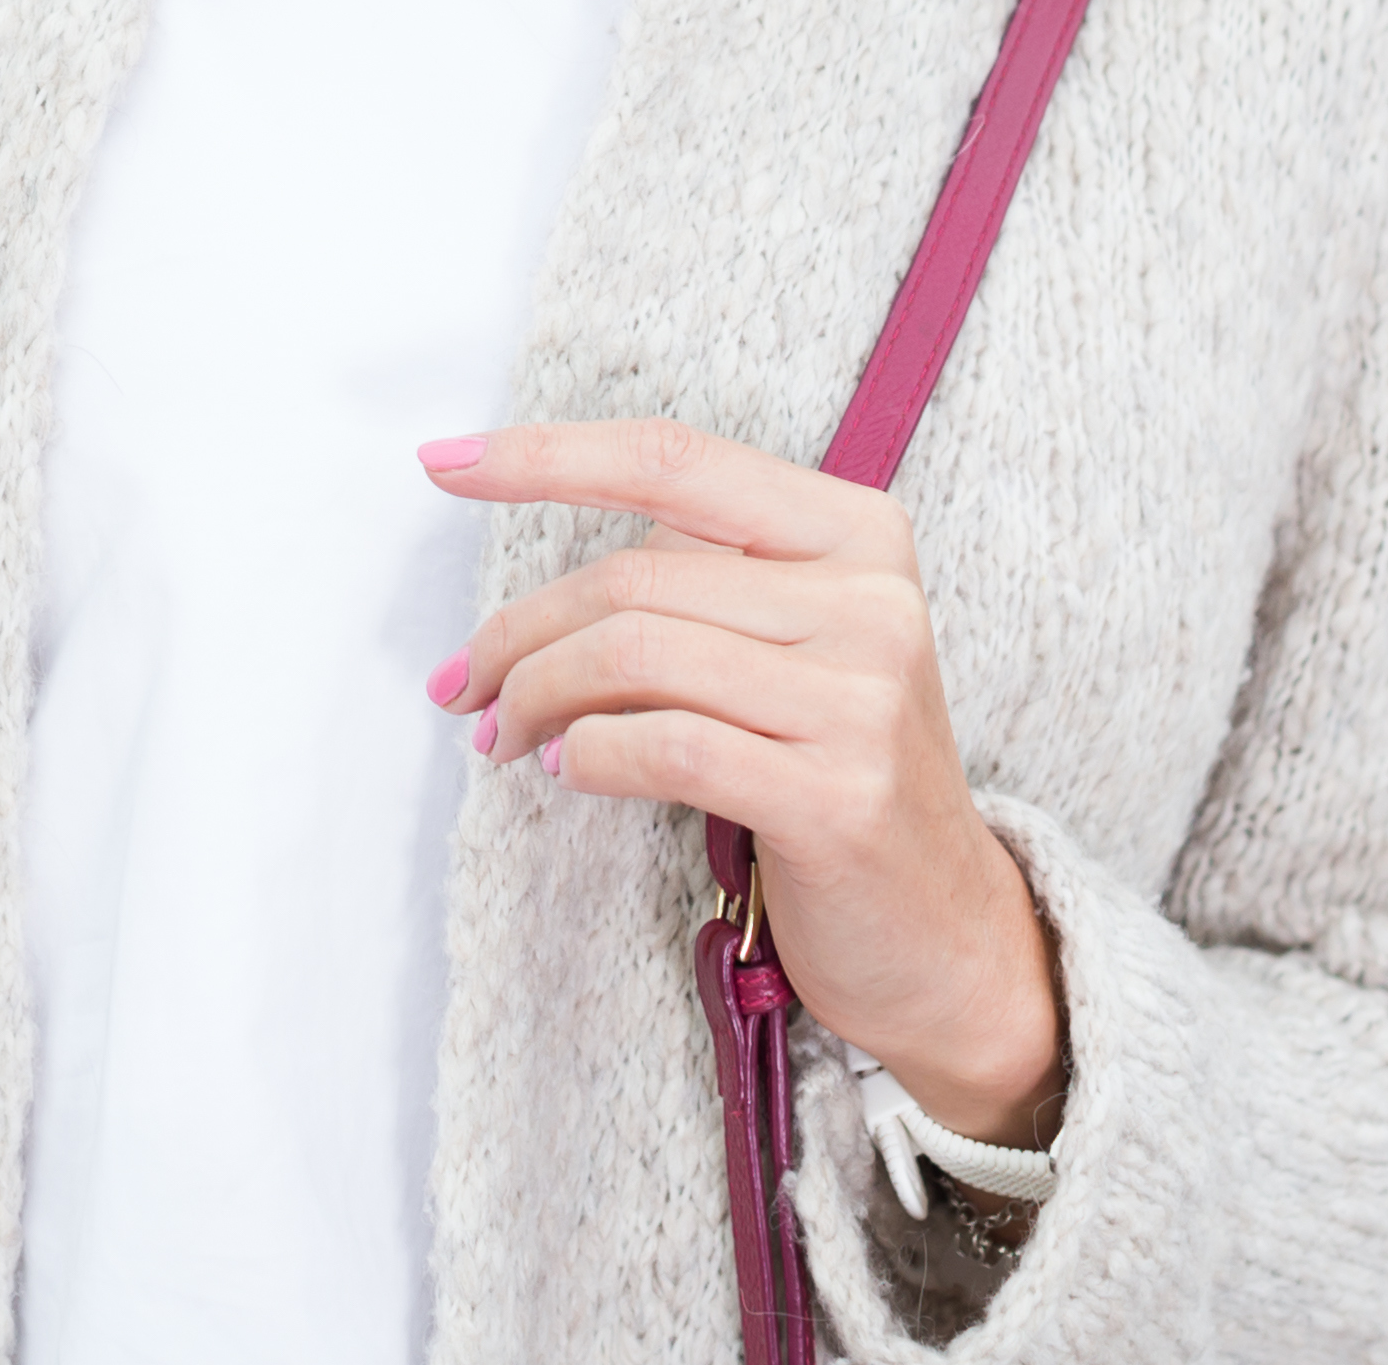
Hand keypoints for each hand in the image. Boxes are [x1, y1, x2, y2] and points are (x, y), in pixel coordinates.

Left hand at [420, 419, 1064, 1143]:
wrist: (946, 932)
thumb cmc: (834, 768)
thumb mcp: (790, 643)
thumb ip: (693, 577)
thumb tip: (524, 580)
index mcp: (856, 531)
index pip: (671, 459)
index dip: (544, 455)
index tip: (441, 463)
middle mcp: (871, 600)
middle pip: (631, 574)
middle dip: (516, 631)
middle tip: (459, 686)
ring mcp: (863, 699)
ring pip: (632, 654)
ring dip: (534, 696)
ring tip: (502, 736)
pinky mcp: (837, 797)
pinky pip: (663, 746)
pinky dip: (591, 753)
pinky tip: (569, 769)